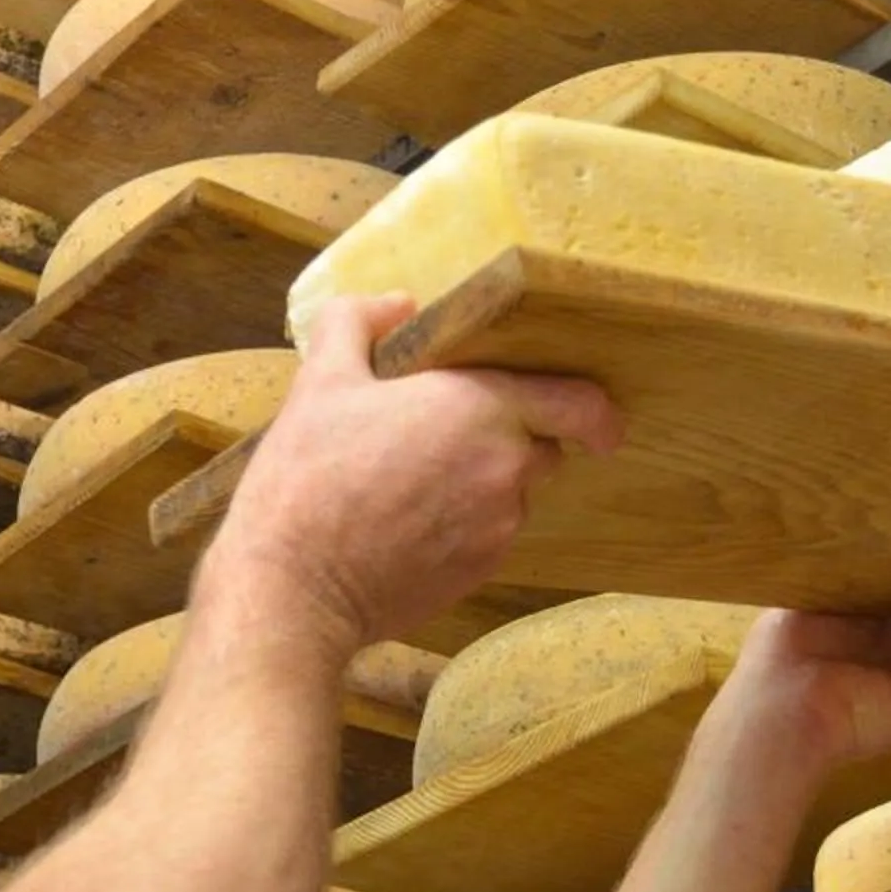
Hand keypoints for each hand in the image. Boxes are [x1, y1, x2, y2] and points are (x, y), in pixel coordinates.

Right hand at [209, 295, 622, 651]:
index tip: (594, 417)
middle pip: (544, 447)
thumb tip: (397, 305)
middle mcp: (507, 468)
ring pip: (514, 494)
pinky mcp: (482, 572)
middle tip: (452, 434)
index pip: (579, 403)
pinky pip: (490, 535)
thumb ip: (360, 321)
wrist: (296, 586)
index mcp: (483, 407)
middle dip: (512, 437)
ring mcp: (499, 526)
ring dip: (483, 483)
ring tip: (414, 482)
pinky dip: (465, 525)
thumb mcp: (321, 378)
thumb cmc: (308, 476)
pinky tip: (408, 523)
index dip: (594, 410)